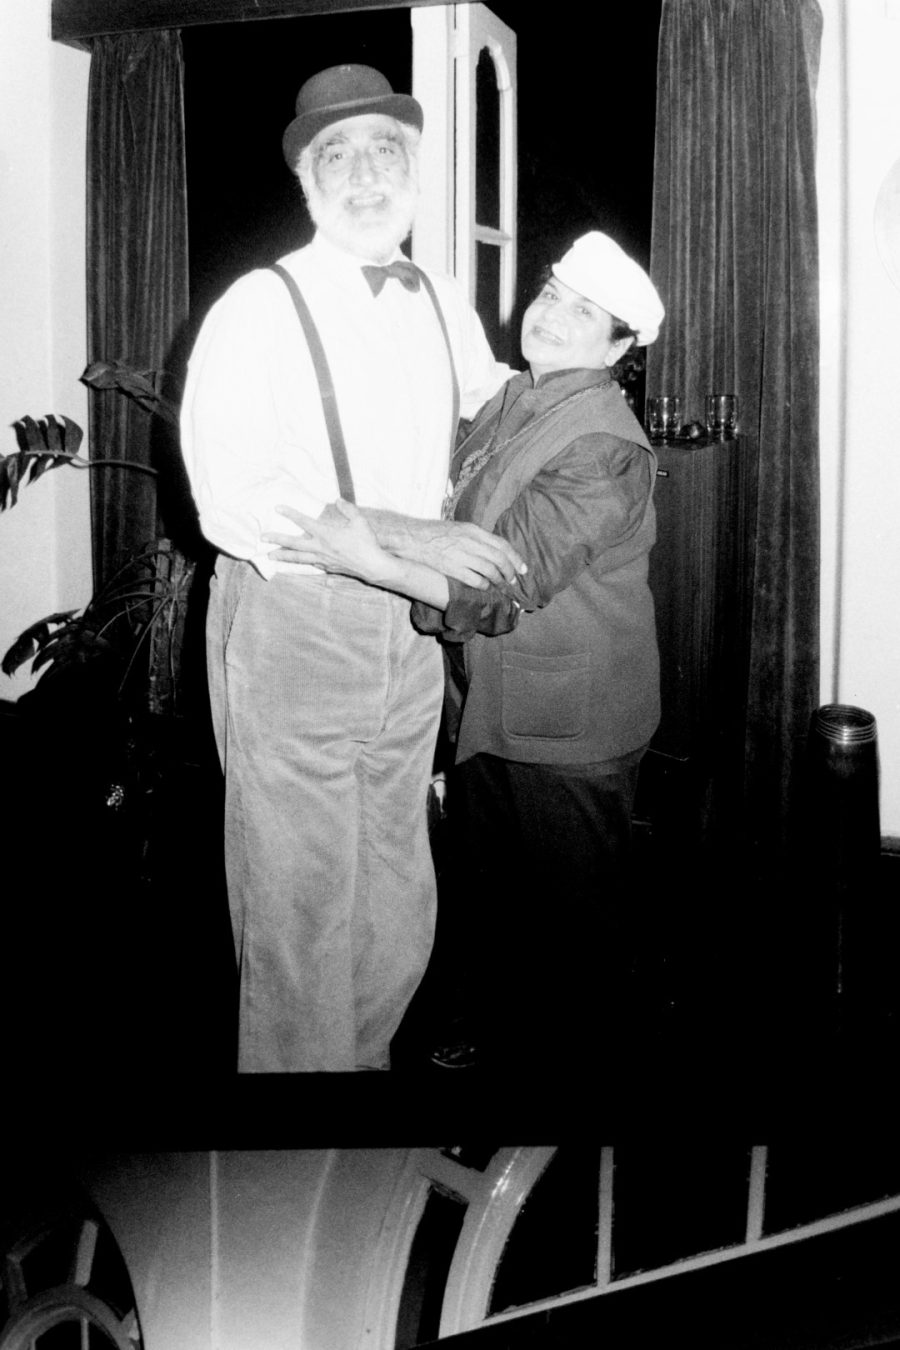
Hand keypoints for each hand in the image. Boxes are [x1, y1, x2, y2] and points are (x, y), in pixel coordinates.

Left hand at [263, 500, 393, 582]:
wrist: (373, 566)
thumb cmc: (367, 543)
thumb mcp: (360, 521)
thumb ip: (348, 509)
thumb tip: (338, 500)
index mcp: (326, 534)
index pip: (303, 521)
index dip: (290, 514)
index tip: (277, 508)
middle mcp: (320, 547)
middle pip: (293, 543)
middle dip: (277, 540)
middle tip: (262, 538)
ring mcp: (322, 559)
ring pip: (298, 558)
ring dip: (283, 556)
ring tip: (270, 556)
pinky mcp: (327, 567)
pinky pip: (310, 564)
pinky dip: (301, 562)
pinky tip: (296, 562)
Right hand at [366, 512, 527, 588]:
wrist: (410, 537)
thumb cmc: (432, 533)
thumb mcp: (457, 529)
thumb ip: (474, 538)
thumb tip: (490, 549)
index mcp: (472, 530)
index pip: (502, 544)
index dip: (515, 558)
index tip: (523, 569)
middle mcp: (469, 541)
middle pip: (499, 559)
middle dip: (510, 572)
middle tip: (512, 581)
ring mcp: (461, 555)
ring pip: (490, 570)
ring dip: (498, 580)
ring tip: (500, 586)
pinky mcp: (451, 568)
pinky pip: (474, 579)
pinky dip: (483, 585)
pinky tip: (484, 588)